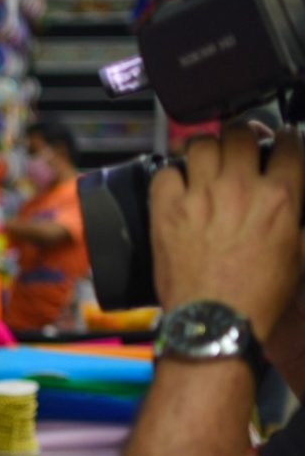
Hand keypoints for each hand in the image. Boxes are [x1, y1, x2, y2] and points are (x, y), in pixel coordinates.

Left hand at [150, 125, 304, 340]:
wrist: (214, 321)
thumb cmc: (258, 295)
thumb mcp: (298, 253)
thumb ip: (296, 217)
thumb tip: (291, 198)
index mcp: (280, 197)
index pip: (288, 143)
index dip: (284, 140)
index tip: (278, 143)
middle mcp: (240, 188)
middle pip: (239, 134)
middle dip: (241, 136)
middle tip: (238, 149)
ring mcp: (199, 196)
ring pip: (200, 144)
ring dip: (205, 149)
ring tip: (205, 162)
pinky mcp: (165, 209)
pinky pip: (164, 171)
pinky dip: (171, 174)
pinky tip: (177, 186)